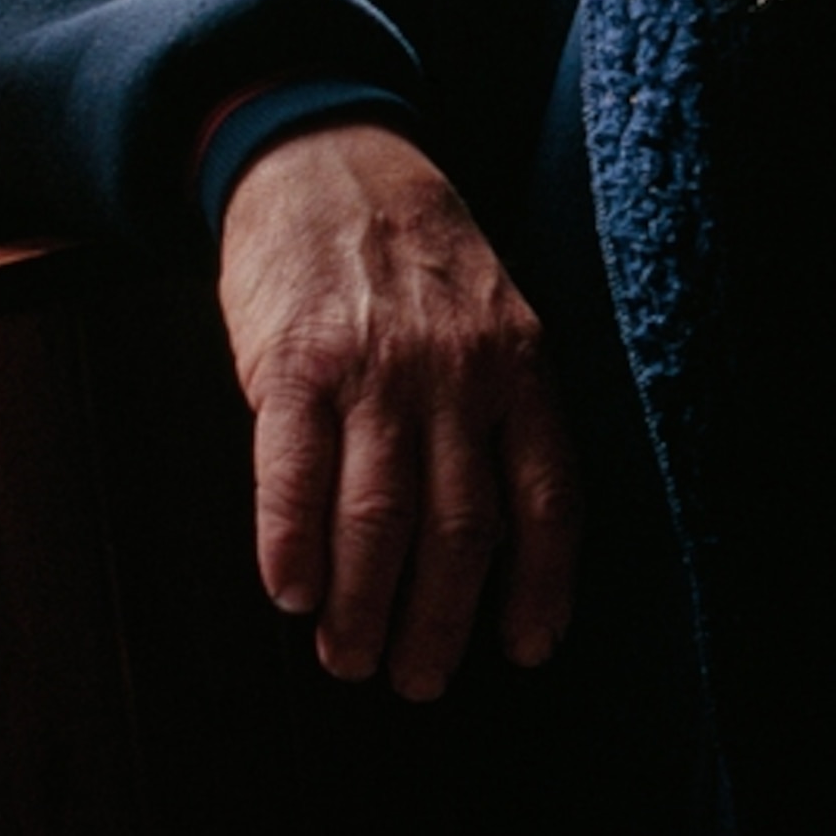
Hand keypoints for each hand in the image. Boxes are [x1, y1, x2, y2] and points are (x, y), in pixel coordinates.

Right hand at [217, 121, 578, 697]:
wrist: (327, 156)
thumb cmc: (413, 255)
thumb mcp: (492, 313)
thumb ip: (496, 407)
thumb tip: (486, 536)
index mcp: (519, 363)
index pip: (547, 497)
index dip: (540, 585)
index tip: (526, 648)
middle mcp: (457, 372)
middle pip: (459, 531)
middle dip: (438, 623)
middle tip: (416, 679)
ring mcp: (375, 367)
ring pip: (378, 519)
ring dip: (362, 606)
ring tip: (347, 654)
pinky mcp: (296, 360)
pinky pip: (294, 474)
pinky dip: (291, 545)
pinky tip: (288, 591)